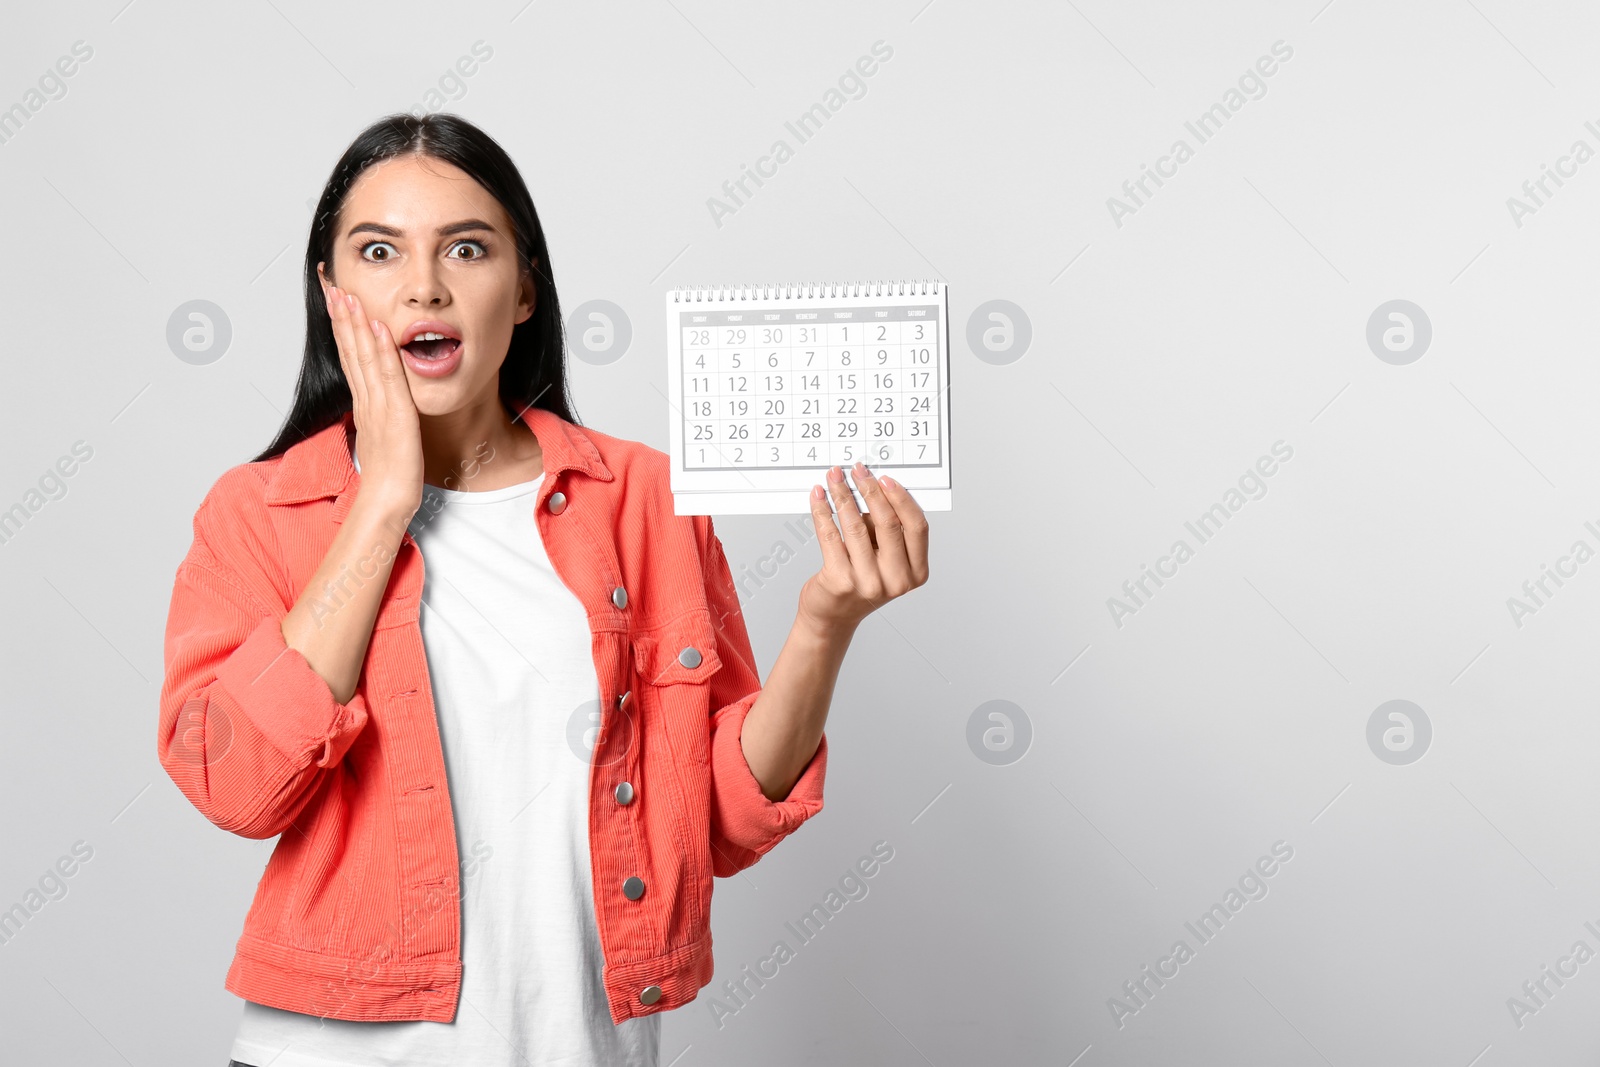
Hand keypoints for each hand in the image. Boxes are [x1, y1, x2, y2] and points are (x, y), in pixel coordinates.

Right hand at [317, 263, 423, 523]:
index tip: (335, 295)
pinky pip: (386, 375)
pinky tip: (376, 326)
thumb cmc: (391, 474)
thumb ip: (383, 412)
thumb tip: (382, 399)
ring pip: (362, 355)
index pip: (350, 354)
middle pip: (349, 348)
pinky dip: (379, 349)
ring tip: (345, 291)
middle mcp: (367, 398)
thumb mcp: (386, 434)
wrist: (390, 500)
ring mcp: (378, 404)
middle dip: (340, 312)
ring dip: (353, 322)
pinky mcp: (394, 414)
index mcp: (365, 401)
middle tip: (329, 280)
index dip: (342, 324)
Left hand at [799, 461, 929, 634]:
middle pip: (888, 523)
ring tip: (834, 478)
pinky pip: (830, 536)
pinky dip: (823, 512)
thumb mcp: (886, 560)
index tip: (885, 479)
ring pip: (856, 526)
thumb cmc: (861, 582)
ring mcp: (868, 582)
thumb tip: (872, 488)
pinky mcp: (840, 581)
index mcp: (915, 572)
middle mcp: (895, 580)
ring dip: (843, 495)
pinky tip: (819, 497)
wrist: (833, 616)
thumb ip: (887, 532)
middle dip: (870, 490)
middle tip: (858, 471)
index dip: (902, 498)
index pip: (917, 527)